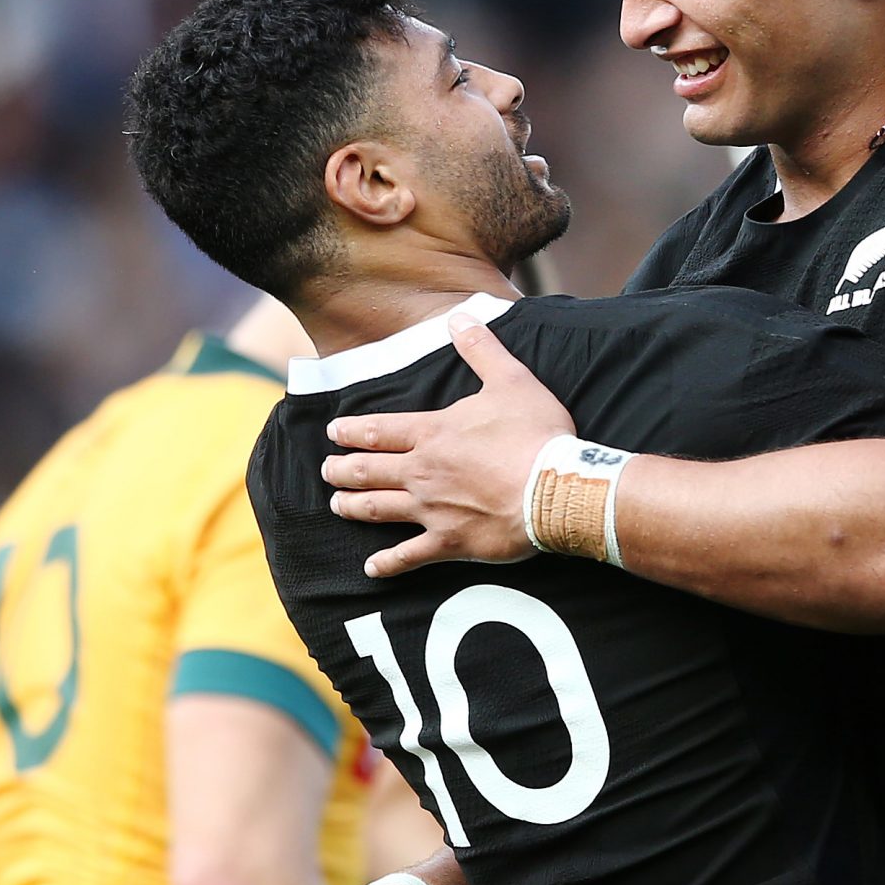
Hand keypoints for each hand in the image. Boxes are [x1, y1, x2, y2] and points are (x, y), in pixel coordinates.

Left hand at [322, 317, 574, 577]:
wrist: (557, 487)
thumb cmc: (536, 434)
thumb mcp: (511, 380)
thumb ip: (481, 349)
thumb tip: (460, 316)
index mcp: (433, 433)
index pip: (380, 429)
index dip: (352, 430)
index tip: (333, 432)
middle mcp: (423, 471)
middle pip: (368, 470)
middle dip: (342, 470)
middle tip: (327, 471)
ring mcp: (432, 509)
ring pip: (377, 509)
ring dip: (352, 507)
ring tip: (336, 505)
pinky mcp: (449, 542)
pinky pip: (408, 556)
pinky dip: (387, 564)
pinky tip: (370, 568)